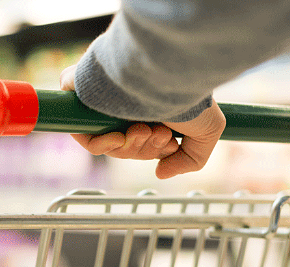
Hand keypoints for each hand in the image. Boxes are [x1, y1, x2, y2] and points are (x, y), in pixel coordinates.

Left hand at [60, 65, 225, 178]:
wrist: (169, 70)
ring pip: (107, 143)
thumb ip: (190, 160)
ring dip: (129, 147)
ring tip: (146, 129)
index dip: (154, 150)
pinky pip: (82, 132)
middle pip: (125, 146)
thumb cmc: (190, 95)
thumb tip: (160, 173)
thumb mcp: (207, 132)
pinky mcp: (81, 94)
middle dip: (144, 149)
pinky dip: (101, 144)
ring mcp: (104, 99)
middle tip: (159, 134)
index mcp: (150, 106)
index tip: (170, 143)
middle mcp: (126, 101)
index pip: (142, 141)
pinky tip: (120, 138)